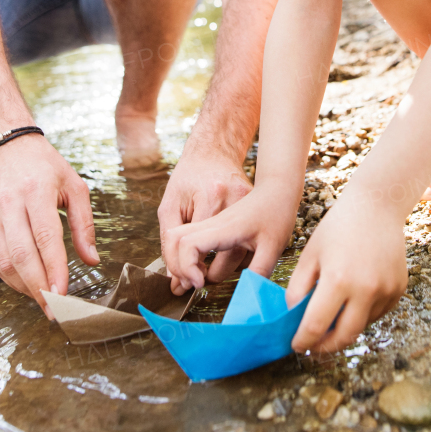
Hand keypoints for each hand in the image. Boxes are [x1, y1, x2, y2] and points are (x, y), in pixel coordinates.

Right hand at [0, 134, 99, 317]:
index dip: (54, 268)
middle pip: (21, 254)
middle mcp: (9, 203)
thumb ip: (85, 224)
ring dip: (24, 286)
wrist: (6, 147)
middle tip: (54, 308)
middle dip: (38, 287)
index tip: (63, 293)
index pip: (45, 236)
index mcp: (36, 191)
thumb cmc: (46, 167)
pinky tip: (26, 285)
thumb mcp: (74, 186)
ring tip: (44, 299)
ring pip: (3, 261)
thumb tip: (92, 259)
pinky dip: (9, 278)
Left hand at [157, 150, 254, 289]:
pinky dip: (239, 255)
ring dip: (225, 268)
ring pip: (244, 256)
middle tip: (197, 277)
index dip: (189, 269)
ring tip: (209, 267)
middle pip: (228, 259)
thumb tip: (176, 279)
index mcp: (212, 197)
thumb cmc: (189, 177)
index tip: (185, 280)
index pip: (200, 248)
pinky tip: (226, 252)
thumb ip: (169, 242)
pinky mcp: (261, 212)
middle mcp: (236, 201)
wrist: (214, 151)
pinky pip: (252, 246)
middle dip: (209, 274)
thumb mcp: (170, 205)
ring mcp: (253, 206)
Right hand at [161, 185, 297, 294]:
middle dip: (177, 266)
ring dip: (180, 260)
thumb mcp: (274, 246)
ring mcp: (209, 221)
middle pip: (174, 240)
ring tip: (197, 279)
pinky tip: (202, 267)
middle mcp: (211, 222)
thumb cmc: (278, 213)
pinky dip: (187, 255)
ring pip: (177, 236)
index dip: (187, 267)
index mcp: (225, 227)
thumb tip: (248, 296)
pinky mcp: (211, 224)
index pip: (189, 244)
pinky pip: (187, 237)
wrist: (277, 187)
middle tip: (193, 285)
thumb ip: (259, 271)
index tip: (200, 283)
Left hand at [286, 195, 407, 353]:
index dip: (304, 341)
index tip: (296, 345)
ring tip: (332, 316)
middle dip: (325, 346)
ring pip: (361, 326)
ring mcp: (386, 291)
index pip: (317, 326)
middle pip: (344, 337)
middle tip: (313, 346)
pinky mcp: (398, 290)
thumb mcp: (310, 256)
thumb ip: (298, 290)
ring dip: (344, 327)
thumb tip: (294, 320)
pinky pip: (377, 313)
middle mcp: (366, 290)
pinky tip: (353, 297)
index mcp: (338, 280)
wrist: (376, 207)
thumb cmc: (337, 228)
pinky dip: (362, 314)